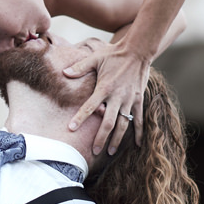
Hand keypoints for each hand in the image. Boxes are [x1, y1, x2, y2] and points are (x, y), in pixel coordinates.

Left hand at [64, 39, 150, 154]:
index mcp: (104, 87)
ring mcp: (129, 100)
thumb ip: (80, 67)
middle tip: (94, 150)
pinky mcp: (138, 100)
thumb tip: (64, 72)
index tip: (71, 129)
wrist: (138, 51)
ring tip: (111, 151)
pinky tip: (137, 144)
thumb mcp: (95, 58)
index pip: (89, 106)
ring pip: (123, 124)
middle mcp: (117, 97)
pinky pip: (139, 119)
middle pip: (108, 122)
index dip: (80, 118)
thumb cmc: (114, 54)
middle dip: (101, 138)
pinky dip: (138, 132)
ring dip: (117, 139)